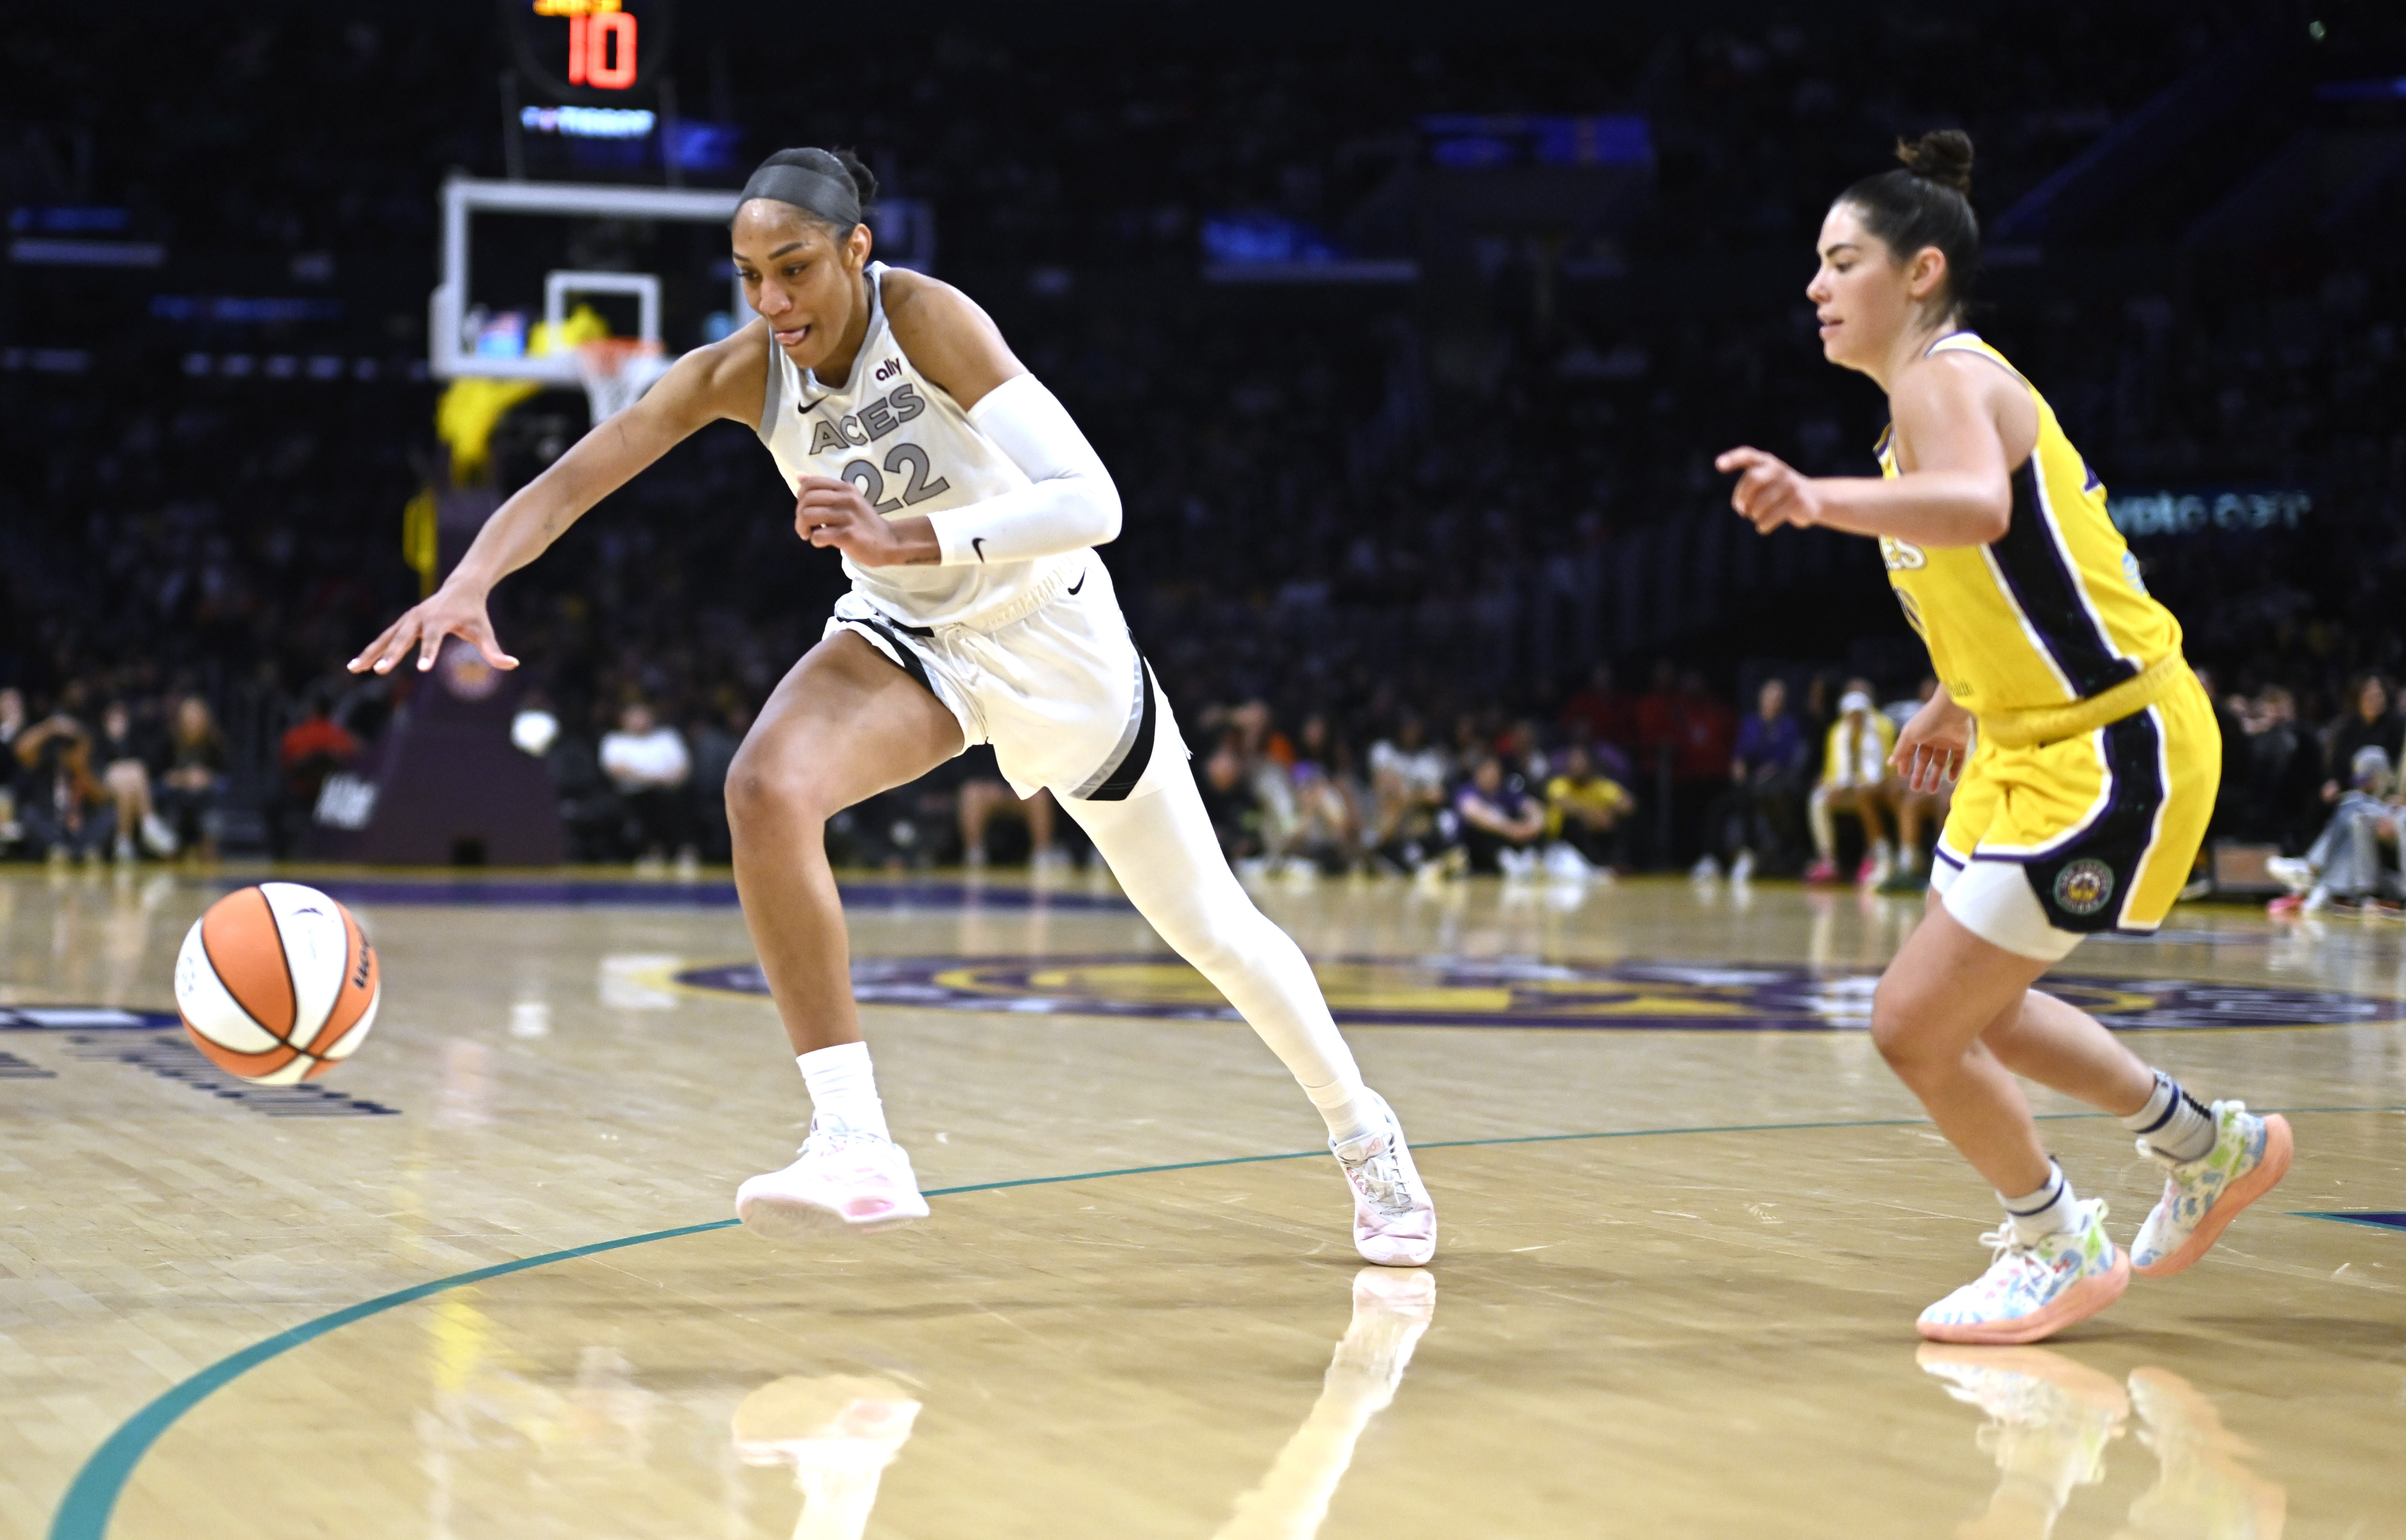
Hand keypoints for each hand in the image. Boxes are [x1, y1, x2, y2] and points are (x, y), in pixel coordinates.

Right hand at [349, 581, 515, 675]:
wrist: (462, 587)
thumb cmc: (474, 612)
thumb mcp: (485, 631)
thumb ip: (494, 650)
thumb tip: (512, 664)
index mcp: (440, 620)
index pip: (433, 639)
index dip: (428, 654)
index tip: (422, 669)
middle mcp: (420, 618)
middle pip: (403, 638)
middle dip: (391, 655)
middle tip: (380, 672)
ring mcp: (408, 619)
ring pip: (386, 638)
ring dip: (370, 653)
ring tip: (354, 669)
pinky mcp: (402, 623)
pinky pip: (383, 637)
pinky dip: (371, 649)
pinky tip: (357, 665)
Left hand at [795, 476, 938, 566]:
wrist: (889, 542)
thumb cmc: (864, 522)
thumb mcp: (849, 499)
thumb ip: (826, 489)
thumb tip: (800, 477)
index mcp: (846, 488)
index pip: (811, 483)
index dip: (801, 496)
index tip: (806, 509)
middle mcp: (847, 499)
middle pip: (806, 500)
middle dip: (799, 515)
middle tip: (805, 527)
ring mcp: (848, 517)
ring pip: (808, 516)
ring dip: (803, 528)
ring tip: (810, 535)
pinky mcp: (848, 535)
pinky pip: (818, 535)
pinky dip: (815, 541)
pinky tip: (823, 543)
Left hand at [1714, 447, 1823, 532]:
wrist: (1813, 498)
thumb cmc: (1777, 492)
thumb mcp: (1764, 484)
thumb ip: (1748, 489)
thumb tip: (1743, 508)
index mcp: (1766, 462)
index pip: (1747, 455)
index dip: (1733, 459)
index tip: (1718, 465)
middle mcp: (1779, 469)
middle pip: (1753, 479)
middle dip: (1742, 497)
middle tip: (1742, 510)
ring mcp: (1790, 484)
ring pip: (1760, 503)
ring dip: (1754, 515)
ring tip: (1756, 516)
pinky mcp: (1798, 501)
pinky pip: (1771, 517)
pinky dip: (1762, 525)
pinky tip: (1763, 526)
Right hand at [1891, 691, 1971, 792]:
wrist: (1951, 709)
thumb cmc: (1927, 720)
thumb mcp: (1909, 735)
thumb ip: (1900, 750)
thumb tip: (1890, 763)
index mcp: (1918, 734)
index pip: (1910, 752)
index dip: (1906, 763)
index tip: (1903, 776)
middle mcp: (1932, 738)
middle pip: (1925, 760)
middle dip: (1920, 774)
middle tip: (1916, 789)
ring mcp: (1947, 741)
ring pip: (1941, 762)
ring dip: (1936, 776)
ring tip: (1931, 790)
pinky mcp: (1962, 742)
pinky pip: (1958, 759)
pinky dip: (1955, 769)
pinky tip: (1950, 779)